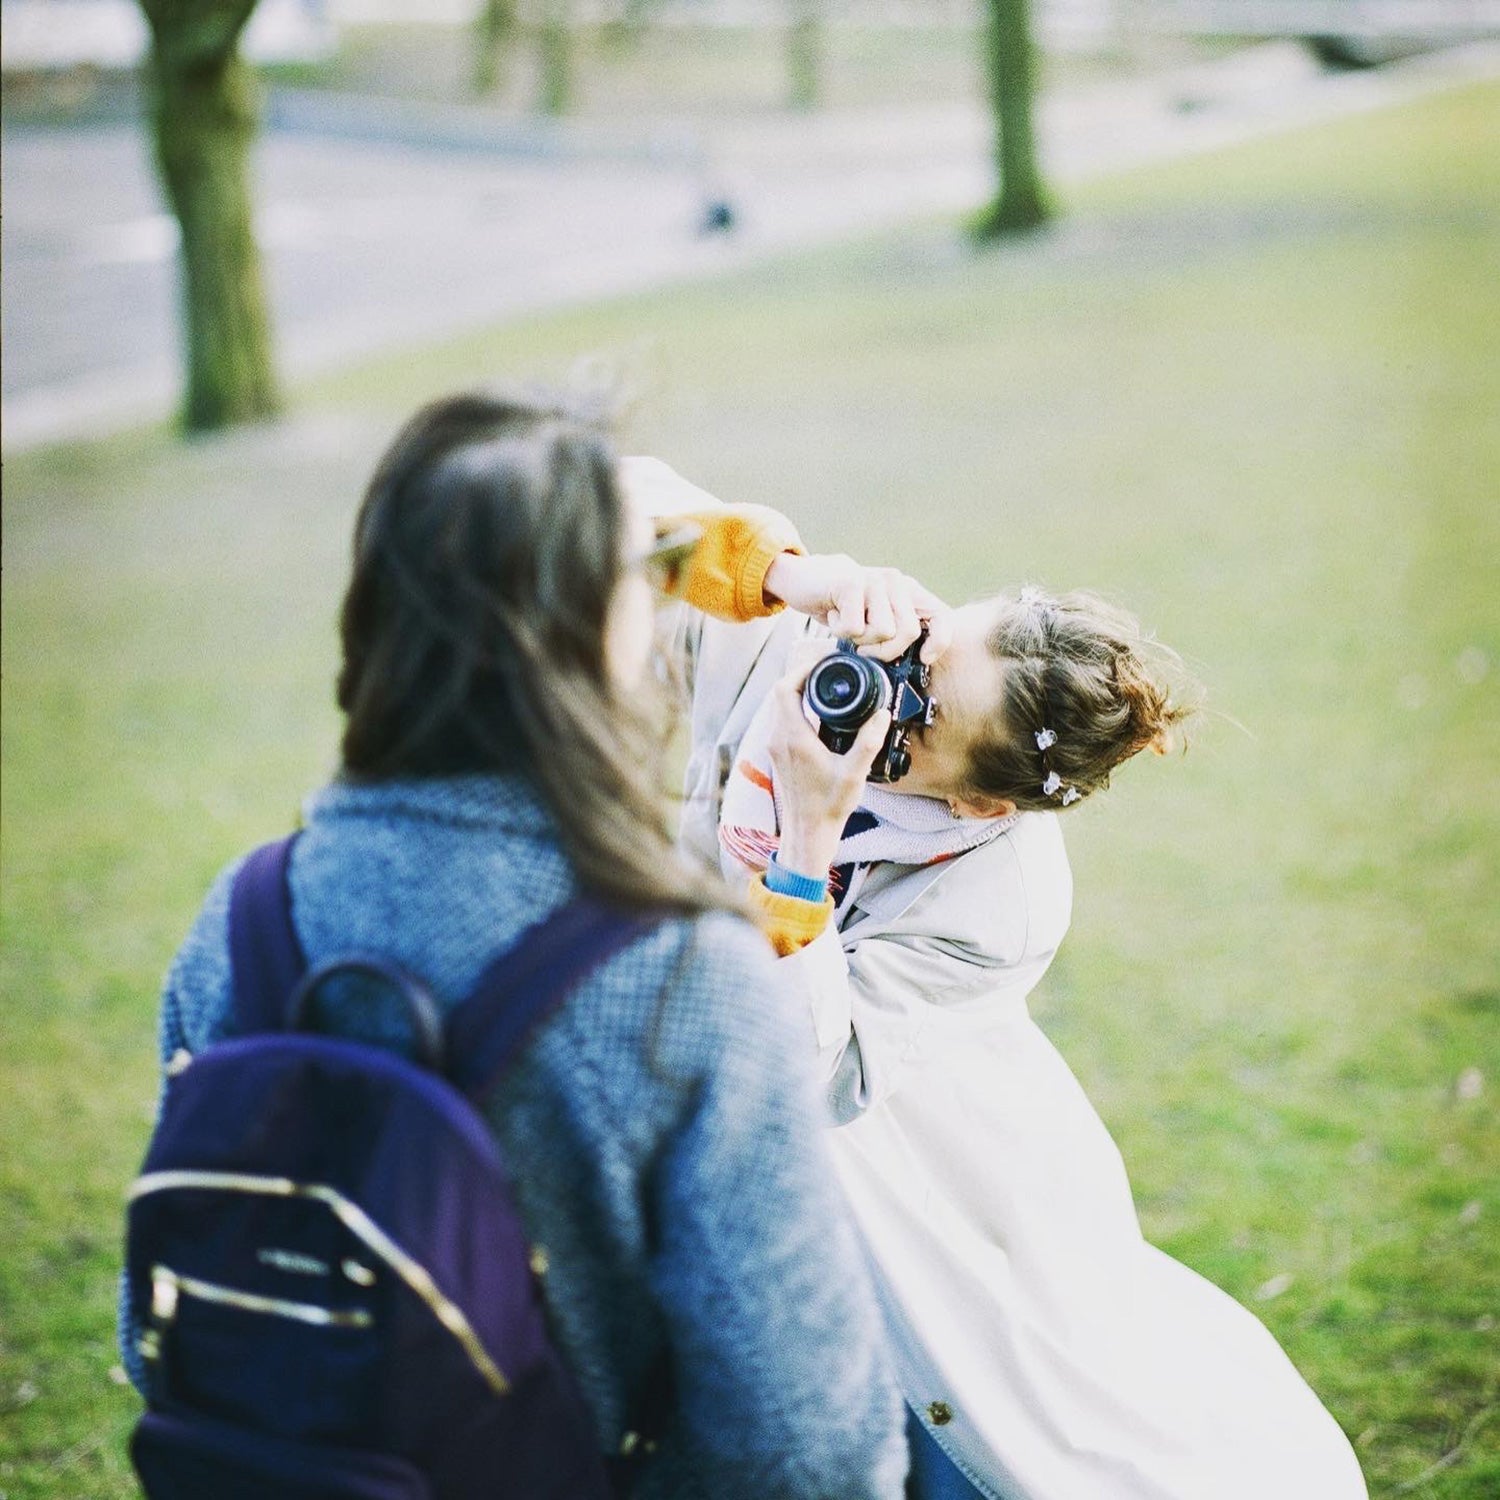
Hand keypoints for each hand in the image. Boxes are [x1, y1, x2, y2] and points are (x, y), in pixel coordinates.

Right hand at [763, 552, 953, 663]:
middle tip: (864, 647)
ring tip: (847, 625)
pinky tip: (833, 614)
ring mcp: (875, 580)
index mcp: (908, 590)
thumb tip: (914, 666)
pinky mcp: (851, 583)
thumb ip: (895, 632)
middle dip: (886, 651)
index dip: (939, 641)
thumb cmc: (841, 606)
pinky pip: (854, 627)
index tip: (923, 658)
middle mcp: (896, 581)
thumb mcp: (873, 617)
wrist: (802, 578)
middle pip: (909, 632)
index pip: (941, 616)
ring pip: (883, 631)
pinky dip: (839, 630)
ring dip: (859, 640)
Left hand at [765, 657, 890, 879]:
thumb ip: (869, 741)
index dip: (801, 669)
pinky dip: (796, 708)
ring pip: (779, 706)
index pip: (785, 688)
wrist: (808, 832)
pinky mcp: (779, 755)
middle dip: (801, 676)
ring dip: (797, 692)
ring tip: (824, 685)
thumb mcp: (854, 773)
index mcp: (794, 738)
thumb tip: (882, 714)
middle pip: (780, 693)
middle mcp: (779, 739)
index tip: (823, 663)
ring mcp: (776, 747)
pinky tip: (818, 712)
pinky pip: (782, 720)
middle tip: (826, 670)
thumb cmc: (828, 806)